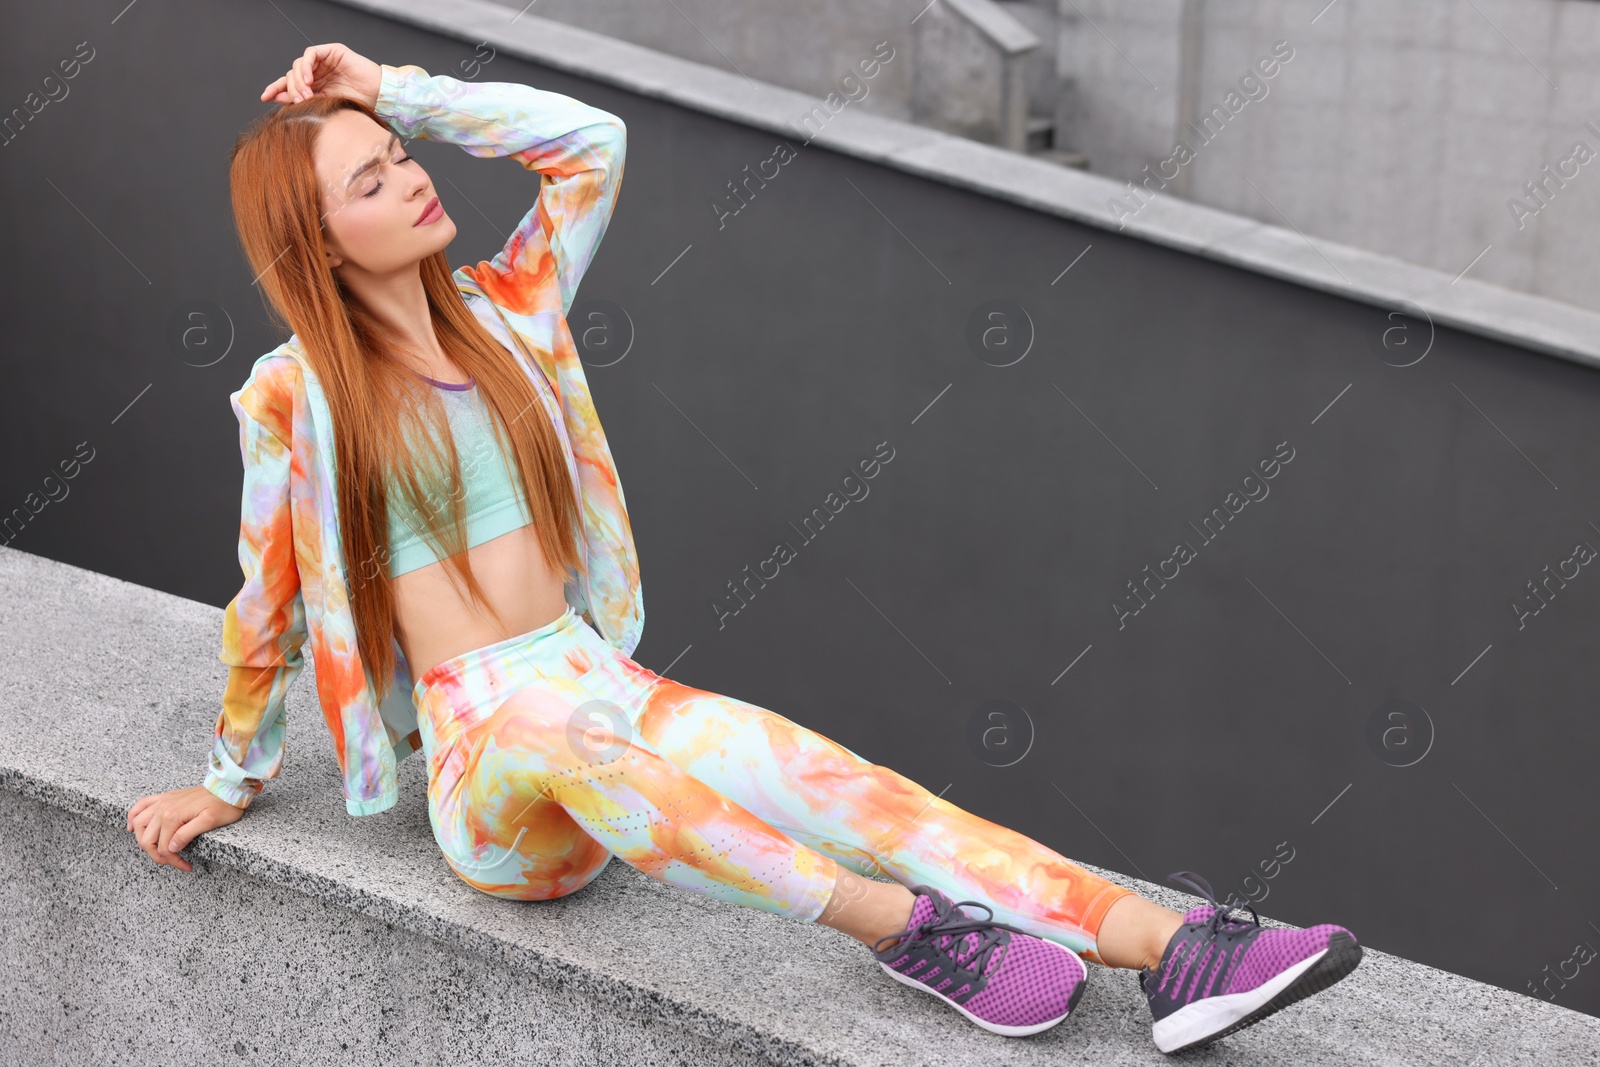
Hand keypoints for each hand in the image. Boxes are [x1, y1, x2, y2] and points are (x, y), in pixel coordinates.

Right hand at [126, 785, 245, 873]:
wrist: (228, 787)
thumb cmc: (223, 805)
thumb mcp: (210, 822)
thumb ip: (187, 834)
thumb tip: (171, 848)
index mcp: (173, 817)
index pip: (165, 848)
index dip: (173, 861)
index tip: (186, 866)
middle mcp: (163, 809)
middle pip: (148, 840)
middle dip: (158, 856)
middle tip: (173, 862)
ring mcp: (162, 802)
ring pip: (139, 824)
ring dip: (143, 840)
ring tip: (156, 851)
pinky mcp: (165, 797)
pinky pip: (141, 805)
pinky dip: (132, 816)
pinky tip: (131, 827)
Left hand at [260, 42, 381, 109]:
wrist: (379, 97)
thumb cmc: (358, 105)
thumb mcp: (325, 106)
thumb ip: (303, 101)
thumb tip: (278, 98)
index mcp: (315, 86)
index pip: (289, 83)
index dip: (276, 88)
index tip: (265, 97)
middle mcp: (317, 72)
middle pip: (291, 74)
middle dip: (290, 88)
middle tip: (297, 101)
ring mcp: (323, 61)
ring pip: (298, 64)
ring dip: (298, 80)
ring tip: (306, 94)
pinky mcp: (331, 51)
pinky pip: (310, 54)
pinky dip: (305, 66)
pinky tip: (308, 80)